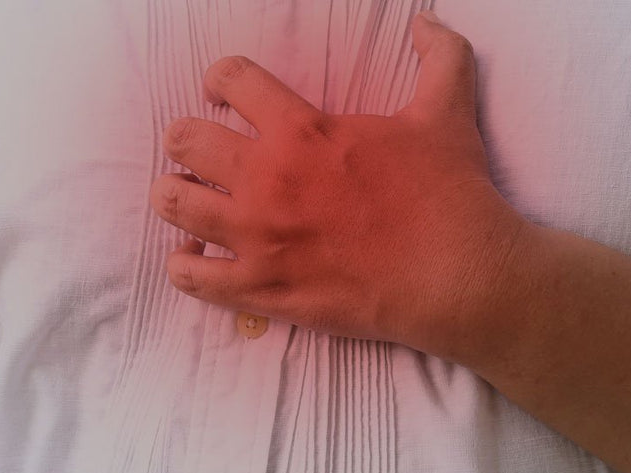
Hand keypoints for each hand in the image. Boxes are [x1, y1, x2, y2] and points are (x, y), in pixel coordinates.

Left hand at [150, 12, 534, 360]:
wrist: (456, 276)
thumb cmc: (449, 193)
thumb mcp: (446, 112)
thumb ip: (438, 58)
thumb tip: (427, 22)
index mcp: (302, 131)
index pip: (232, 80)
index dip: (221, 79)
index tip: (223, 92)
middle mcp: (266, 179)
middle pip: (184, 140)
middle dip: (187, 139)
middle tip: (201, 151)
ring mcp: (255, 237)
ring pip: (173, 203)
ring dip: (176, 195)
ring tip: (192, 197)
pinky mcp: (257, 289)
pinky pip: (189, 275)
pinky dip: (183, 263)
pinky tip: (195, 256)